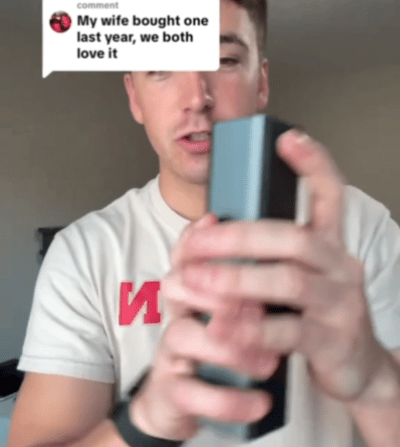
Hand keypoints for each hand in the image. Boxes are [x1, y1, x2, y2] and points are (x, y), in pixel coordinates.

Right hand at [130, 218, 273, 441]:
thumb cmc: (218, 344)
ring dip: (228, 345)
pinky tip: (260, 402)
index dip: (197, 238)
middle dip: (219, 288)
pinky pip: (190, 393)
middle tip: (259, 305)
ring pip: (182, 335)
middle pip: (178, 284)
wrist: (191, 396)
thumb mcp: (235, 308)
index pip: (187, 254)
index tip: (215, 222)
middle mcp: (178, 314)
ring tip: (269, 360)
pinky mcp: (173, 389)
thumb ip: (249, 277)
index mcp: (193, 290)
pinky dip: (228, 400)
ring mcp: (171, 351)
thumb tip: (267, 239)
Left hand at [172, 129, 384, 402]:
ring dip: (236, 279)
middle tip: (194, 243)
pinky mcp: (333, 340)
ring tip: (195, 280)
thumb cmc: (315, 315)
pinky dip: (250, 329)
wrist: (357, 368)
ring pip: (288, 280)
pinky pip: (288, 331)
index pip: (330, 194)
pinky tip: (221, 329)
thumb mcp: (300, 278)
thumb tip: (215, 233)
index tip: (288, 138)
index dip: (312, 164)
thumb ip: (270, 257)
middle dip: (237, 236)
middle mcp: (340, 266)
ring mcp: (341, 303)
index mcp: (329, 246)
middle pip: (292, 236)